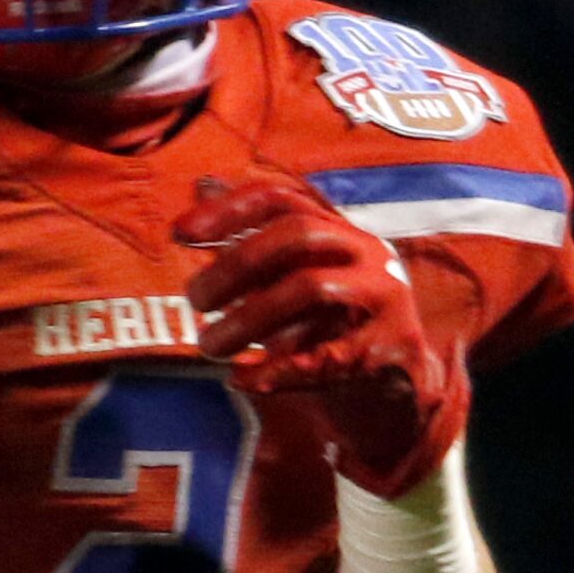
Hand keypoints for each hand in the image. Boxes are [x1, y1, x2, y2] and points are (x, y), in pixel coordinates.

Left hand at [176, 173, 468, 496]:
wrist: (394, 388)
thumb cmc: (326, 326)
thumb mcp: (286, 280)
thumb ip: (249, 241)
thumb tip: (201, 184)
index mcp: (338, 230)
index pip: (282, 200)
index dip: (229, 210)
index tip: (179, 234)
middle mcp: (367, 252)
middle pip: (297, 234)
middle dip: (234, 265)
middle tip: (193, 301)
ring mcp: (385, 295)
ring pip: (310, 286)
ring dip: (247, 318)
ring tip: (209, 346)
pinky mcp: (391, 345)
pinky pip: (324, 353)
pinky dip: (275, 369)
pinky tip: (240, 379)